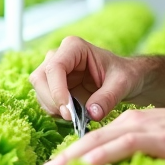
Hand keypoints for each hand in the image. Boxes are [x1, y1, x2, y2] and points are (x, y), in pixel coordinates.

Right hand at [28, 35, 146, 121]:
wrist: (125, 79)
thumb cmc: (124, 74)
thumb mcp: (122, 84)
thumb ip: (107, 98)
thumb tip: (92, 114)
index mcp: (74, 47)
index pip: (55, 67)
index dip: (57, 90)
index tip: (68, 111)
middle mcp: (59, 56)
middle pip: (39, 78)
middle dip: (53, 101)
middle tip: (72, 117)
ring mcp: (53, 71)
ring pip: (39, 91)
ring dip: (54, 108)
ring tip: (77, 115)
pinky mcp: (53, 86)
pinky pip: (45, 101)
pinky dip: (56, 112)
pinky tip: (73, 114)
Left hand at [41, 102, 164, 164]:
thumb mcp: (161, 149)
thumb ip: (141, 157)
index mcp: (130, 125)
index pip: (95, 141)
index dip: (73, 155)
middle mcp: (130, 123)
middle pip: (89, 141)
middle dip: (64, 158)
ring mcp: (141, 129)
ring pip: (99, 142)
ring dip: (73, 158)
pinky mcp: (154, 138)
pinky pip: (122, 146)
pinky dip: (101, 156)